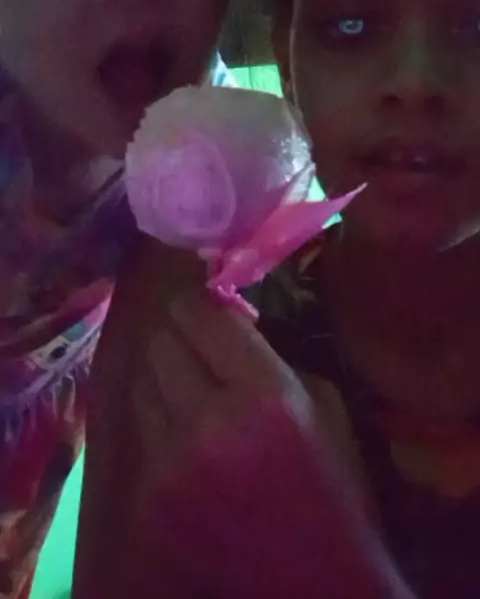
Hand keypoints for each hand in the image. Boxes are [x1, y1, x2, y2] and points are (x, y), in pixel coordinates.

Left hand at [73, 237, 413, 598]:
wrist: (314, 582)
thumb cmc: (334, 487)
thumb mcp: (324, 404)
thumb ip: (269, 354)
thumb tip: (225, 317)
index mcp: (263, 394)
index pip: (197, 311)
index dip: (202, 301)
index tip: (210, 304)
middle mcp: (206, 422)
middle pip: (159, 341)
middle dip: (181, 336)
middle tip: (202, 346)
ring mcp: (169, 465)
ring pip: (141, 382)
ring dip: (166, 377)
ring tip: (194, 392)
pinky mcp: (148, 499)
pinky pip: (142, 432)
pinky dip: (161, 424)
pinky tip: (190, 440)